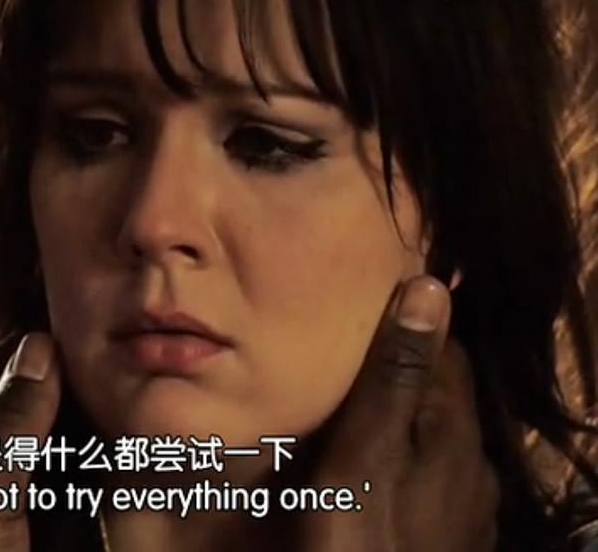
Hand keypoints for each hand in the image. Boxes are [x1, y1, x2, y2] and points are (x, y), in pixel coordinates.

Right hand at [298, 275, 498, 550]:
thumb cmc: (360, 535)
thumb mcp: (366, 449)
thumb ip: (395, 373)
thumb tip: (428, 287)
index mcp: (454, 432)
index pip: (444, 351)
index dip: (406, 326)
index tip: (358, 315)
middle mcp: (472, 466)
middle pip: (440, 397)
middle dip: (399, 374)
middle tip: (341, 363)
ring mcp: (465, 509)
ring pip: (433, 442)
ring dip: (399, 422)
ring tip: (346, 415)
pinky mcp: (450, 541)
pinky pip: (426, 483)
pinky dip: (399, 465)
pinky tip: (367, 478)